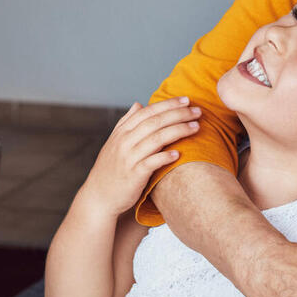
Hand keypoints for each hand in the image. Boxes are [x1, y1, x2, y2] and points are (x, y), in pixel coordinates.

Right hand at [76, 98, 199, 216]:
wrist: (98, 197)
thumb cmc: (111, 169)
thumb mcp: (114, 142)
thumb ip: (126, 122)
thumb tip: (138, 104)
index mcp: (122, 132)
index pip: (147, 112)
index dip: (168, 104)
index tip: (186, 100)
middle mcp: (125, 142)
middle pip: (155, 122)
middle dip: (178, 114)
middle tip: (197, 111)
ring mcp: (128, 158)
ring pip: (156, 139)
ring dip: (178, 131)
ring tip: (196, 127)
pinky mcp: (133, 175)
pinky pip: (151, 163)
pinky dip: (164, 157)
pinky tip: (178, 153)